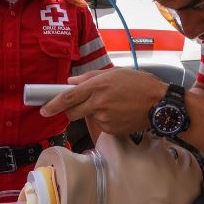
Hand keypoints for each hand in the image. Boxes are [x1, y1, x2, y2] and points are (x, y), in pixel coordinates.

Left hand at [40, 67, 167, 134]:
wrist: (160, 104)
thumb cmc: (140, 84)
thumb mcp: (115, 72)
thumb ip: (89, 77)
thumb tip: (70, 82)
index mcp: (97, 86)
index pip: (68, 98)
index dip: (53, 105)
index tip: (43, 110)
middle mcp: (98, 104)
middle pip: (72, 112)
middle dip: (72, 110)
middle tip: (86, 103)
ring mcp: (105, 119)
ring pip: (89, 118)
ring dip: (94, 112)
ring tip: (114, 104)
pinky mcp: (112, 130)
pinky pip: (101, 125)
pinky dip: (106, 120)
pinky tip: (119, 112)